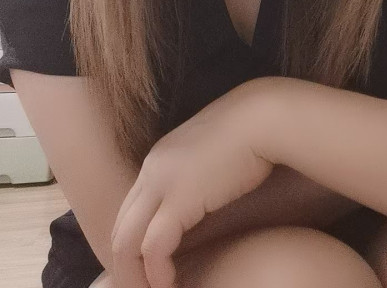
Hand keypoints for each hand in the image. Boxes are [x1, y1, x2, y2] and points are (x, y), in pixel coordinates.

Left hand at [110, 79, 275, 287]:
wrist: (264, 117)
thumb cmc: (251, 132)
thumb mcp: (212, 153)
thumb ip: (197, 173)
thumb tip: (203, 198)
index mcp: (158, 159)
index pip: (130, 210)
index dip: (135, 243)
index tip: (148, 268)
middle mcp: (151, 169)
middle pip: (120, 227)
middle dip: (126, 265)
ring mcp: (162, 182)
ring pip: (126, 241)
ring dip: (134, 275)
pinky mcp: (179, 199)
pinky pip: (153, 247)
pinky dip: (156, 272)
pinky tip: (169, 284)